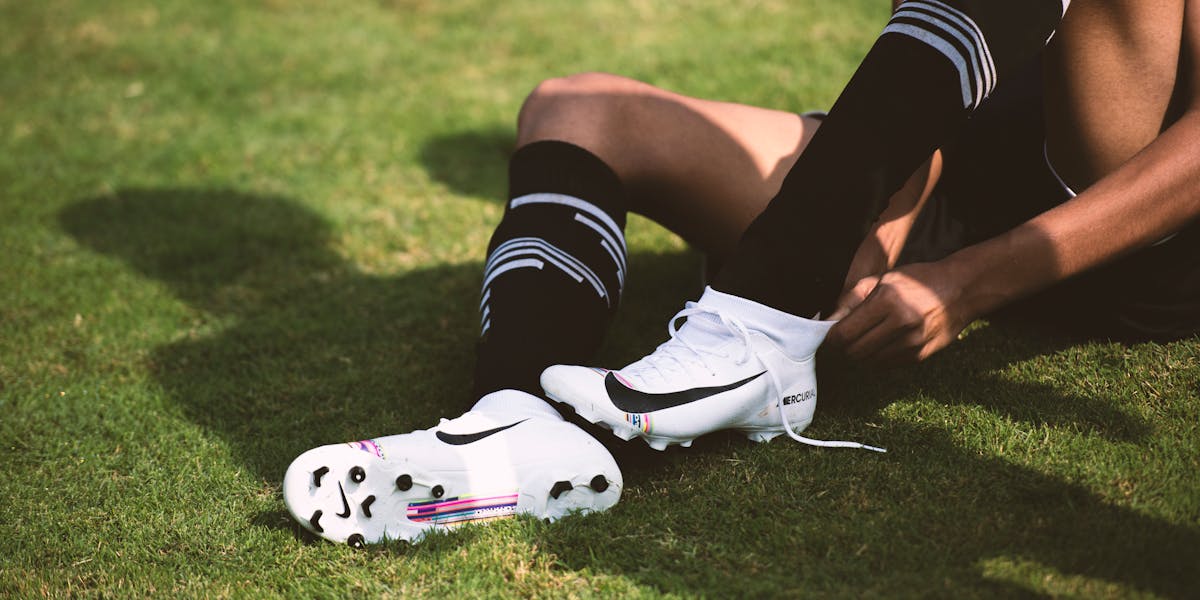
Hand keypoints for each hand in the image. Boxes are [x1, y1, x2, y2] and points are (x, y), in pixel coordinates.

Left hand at [825, 261, 973, 364]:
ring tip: (860, 341)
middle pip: (854, 351)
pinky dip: (877, 357)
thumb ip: (852, 299)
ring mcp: (913, 342)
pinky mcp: (920, 355)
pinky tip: (880, 343)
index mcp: (888, 299)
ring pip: (869, 362)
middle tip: (841, 341)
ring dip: (859, 355)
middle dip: (842, 349)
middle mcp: (901, 323)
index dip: (830, 339)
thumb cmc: (918, 281)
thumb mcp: (884, 279)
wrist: (961, 290)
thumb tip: (827, 321)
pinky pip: (887, 364)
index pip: (845, 333)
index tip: (826, 336)